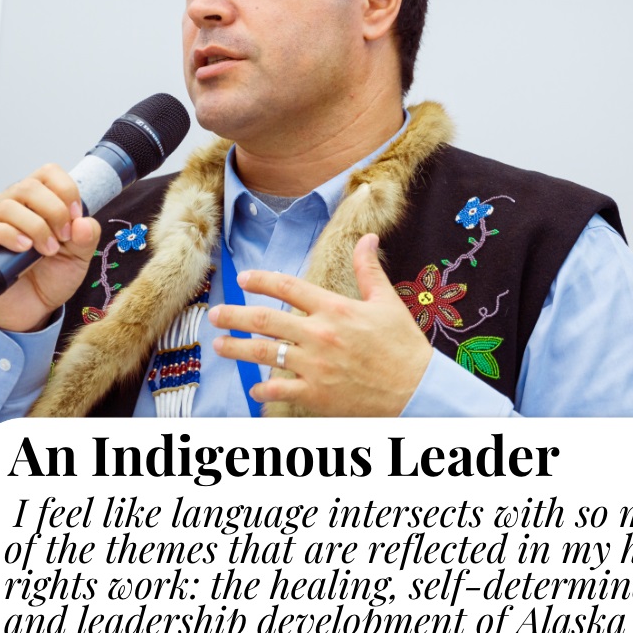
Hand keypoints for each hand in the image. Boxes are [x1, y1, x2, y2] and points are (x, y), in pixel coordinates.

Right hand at [0, 163, 100, 332]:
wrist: (33, 308)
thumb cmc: (51, 276)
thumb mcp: (79, 257)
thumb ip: (86, 238)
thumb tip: (83, 222)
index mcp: (38, 200)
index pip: (48, 173)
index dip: (65, 189)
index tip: (76, 217)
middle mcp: (12, 204)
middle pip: (29, 186)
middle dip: (53, 211)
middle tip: (63, 238)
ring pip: (7, 206)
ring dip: (35, 227)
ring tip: (47, 250)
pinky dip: (8, 235)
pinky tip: (24, 248)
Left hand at [208, 233, 433, 415]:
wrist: (418, 392)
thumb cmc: (404, 347)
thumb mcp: (388, 303)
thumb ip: (369, 270)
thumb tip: (367, 238)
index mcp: (336, 309)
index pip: (288, 287)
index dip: (261, 280)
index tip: (243, 279)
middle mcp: (320, 335)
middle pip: (265, 320)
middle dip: (234, 315)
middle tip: (214, 315)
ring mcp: (315, 366)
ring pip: (264, 354)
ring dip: (237, 349)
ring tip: (219, 345)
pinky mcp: (316, 394)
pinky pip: (279, 390)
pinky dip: (262, 389)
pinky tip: (254, 388)